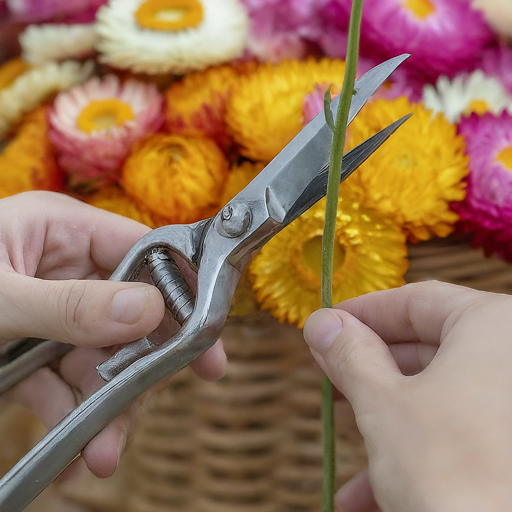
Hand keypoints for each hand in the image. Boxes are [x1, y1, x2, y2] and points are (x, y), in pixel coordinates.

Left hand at [0, 191, 226, 478]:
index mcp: (59, 230)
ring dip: (104, 407)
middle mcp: (63, 265)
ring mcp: (50, 309)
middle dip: (134, 371)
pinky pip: (65, 380)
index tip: (203, 343)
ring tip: (99, 455)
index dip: (178, 295)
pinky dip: (71, 416)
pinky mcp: (31, 347)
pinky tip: (72, 452)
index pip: (144, 254)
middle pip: (128, 316)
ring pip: (100, 357)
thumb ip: (70, 307)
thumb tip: (151, 312)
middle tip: (141, 415)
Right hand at [304, 281, 511, 511]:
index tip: (327, 328)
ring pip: (440, 398)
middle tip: (330, 381)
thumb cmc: (451, 472)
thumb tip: (322, 323)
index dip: (363, 313)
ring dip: (387, 425)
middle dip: (370, 373)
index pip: (416, 301)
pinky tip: (373, 497)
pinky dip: (418, 455)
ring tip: (346, 452)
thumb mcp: (383, 404)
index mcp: (495, 326)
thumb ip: (350, 355)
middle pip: (428, 350)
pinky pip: (462, 435)